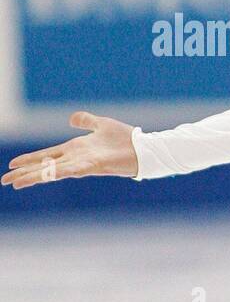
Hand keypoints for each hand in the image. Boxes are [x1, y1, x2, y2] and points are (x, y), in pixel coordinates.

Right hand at [3, 112, 138, 189]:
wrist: (144, 148)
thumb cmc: (125, 138)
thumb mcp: (101, 124)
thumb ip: (86, 121)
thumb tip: (72, 119)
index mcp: (75, 149)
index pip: (46, 155)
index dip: (29, 160)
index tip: (11, 165)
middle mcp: (76, 158)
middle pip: (44, 166)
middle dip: (25, 173)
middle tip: (4, 181)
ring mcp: (84, 163)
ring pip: (54, 171)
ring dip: (35, 176)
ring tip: (17, 183)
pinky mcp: (95, 166)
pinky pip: (74, 170)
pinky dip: (60, 172)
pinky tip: (47, 175)